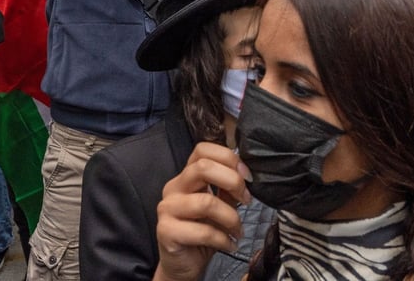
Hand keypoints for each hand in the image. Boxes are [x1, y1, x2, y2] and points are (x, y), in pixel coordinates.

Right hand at [154, 142, 251, 280]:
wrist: (183, 264)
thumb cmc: (202, 232)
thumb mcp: (220, 205)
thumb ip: (228, 188)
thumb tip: (246, 175)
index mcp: (186, 176)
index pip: (202, 149)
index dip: (228, 157)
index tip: (247, 176)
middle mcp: (173, 187)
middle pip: (203, 167)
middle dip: (233, 182)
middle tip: (247, 201)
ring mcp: (167, 209)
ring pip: (206, 202)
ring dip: (231, 218)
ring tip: (238, 231)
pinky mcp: (166, 231)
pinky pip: (203, 231)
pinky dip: (223, 239)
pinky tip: (229, 245)